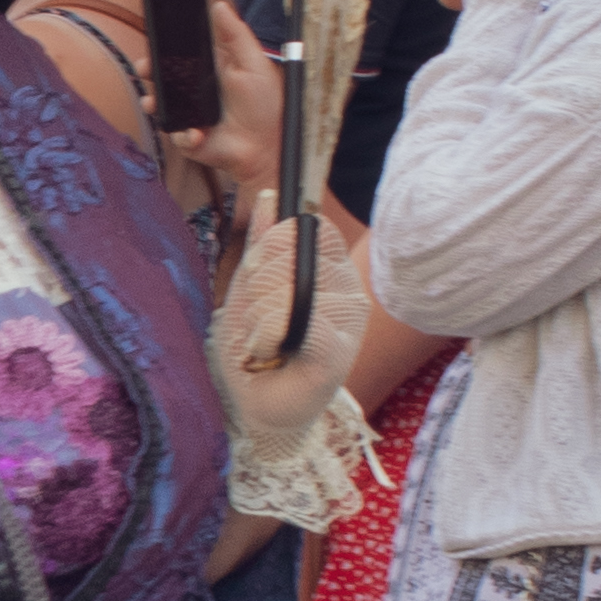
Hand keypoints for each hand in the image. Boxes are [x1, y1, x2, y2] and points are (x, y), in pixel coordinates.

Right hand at [160, 0, 288, 210]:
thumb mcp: (254, 64)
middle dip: (150, 70)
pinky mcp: (188, 137)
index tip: (156, 38)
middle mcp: (195, 89)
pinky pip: (176, 133)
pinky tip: (197, 133)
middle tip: (145, 68)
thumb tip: (219, 7)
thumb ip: (236, 35)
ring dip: (154, 101)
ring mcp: (189, 113)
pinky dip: (184, 134)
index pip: (182, 52)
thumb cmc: (264, 106)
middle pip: (164, 76)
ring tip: (153, 101)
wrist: (266, 148)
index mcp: (209, 68)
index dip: (167, 46)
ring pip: (161, 104)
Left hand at [211, 216, 370, 444]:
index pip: (307, 227)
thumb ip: (262, 240)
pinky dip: (266, 338)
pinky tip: (268, 354)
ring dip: (257, 319)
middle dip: (258, 288)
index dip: (274, 245)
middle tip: (261, 321)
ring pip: (285, 291)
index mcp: (333, 268)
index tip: (259, 276)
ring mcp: (347, 321)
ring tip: (266, 342)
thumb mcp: (252, 283)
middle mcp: (349, 289)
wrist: (258, 404)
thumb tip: (269, 195)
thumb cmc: (259, 344)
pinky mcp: (337, 352)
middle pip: (291, 256)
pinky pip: (293, 322)